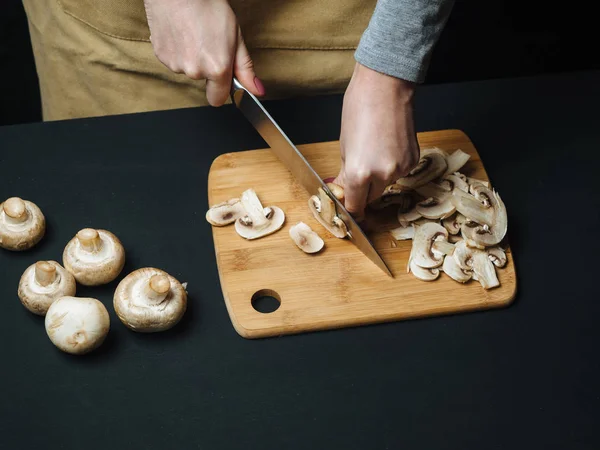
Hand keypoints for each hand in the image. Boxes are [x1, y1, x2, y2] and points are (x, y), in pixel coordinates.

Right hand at [144, 0, 264, 105]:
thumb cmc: (208, 5)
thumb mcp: (236, 37)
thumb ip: (245, 68)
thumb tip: (257, 91)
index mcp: (217, 68)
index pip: (217, 99)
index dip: (221, 89)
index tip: (223, 78)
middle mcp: (195, 71)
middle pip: (203, 81)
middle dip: (207, 68)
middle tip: (208, 42)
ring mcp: (176, 64)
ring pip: (188, 70)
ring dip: (191, 58)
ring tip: (193, 34)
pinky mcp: (161, 56)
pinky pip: (174, 61)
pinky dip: (177, 50)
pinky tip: (181, 33)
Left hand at [334, 63, 419, 219]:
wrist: (386, 86)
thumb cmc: (359, 109)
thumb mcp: (345, 146)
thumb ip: (346, 174)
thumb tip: (343, 189)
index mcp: (360, 173)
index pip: (355, 205)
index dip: (350, 207)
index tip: (348, 207)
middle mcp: (382, 175)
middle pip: (371, 198)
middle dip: (363, 191)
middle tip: (356, 175)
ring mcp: (401, 168)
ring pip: (386, 184)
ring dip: (378, 177)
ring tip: (373, 150)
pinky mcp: (413, 160)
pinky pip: (399, 172)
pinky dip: (392, 166)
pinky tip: (387, 146)